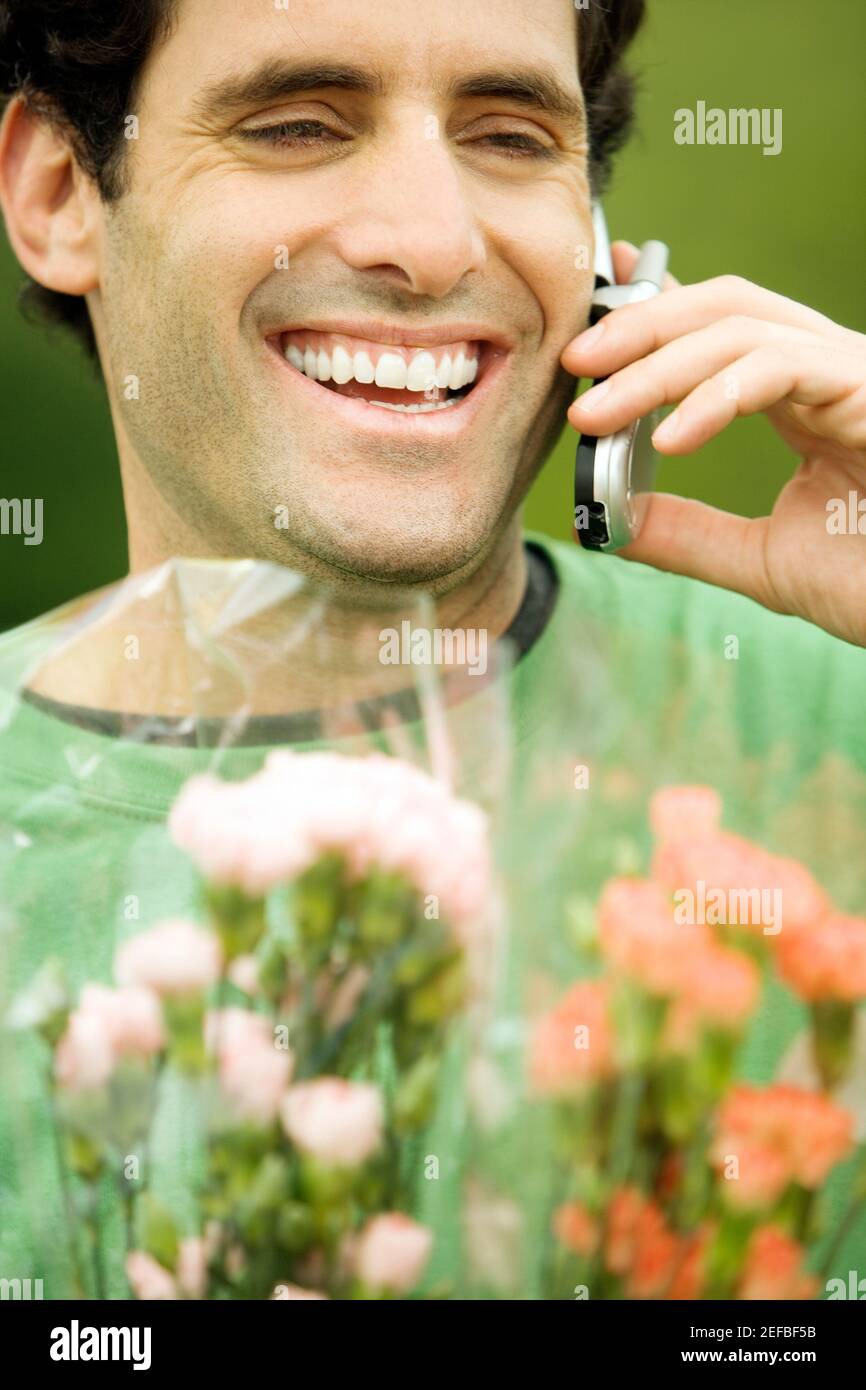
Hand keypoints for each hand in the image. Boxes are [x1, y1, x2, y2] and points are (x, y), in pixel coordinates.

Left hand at [562, 243, 865, 647]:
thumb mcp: (759, 559)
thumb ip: (689, 535)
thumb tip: (611, 522)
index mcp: (804, 396)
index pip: (721, 326)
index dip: (655, 308)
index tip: (591, 318)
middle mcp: (829, 370)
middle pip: (723, 309)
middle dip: (640, 329)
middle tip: (574, 367)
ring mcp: (853, 374)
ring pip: (741, 330)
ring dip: (657, 366)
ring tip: (596, 414)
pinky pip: (782, 366)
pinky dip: (715, 395)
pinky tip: (670, 437)